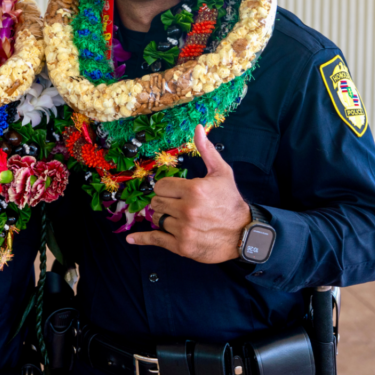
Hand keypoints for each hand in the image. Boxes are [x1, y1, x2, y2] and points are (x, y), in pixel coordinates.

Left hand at [128, 125, 250, 263]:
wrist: (244, 234)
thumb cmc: (231, 201)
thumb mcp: (222, 173)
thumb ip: (206, 150)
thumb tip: (198, 128)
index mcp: (194, 190)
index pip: (161, 186)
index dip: (167, 188)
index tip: (175, 191)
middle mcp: (187, 210)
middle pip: (156, 202)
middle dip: (164, 202)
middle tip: (177, 204)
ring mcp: (184, 229)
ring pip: (156, 219)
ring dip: (163, 217)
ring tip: (178, 218)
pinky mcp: (182, 246)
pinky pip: (155, 240)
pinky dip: (142, 239)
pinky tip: (131, 239)